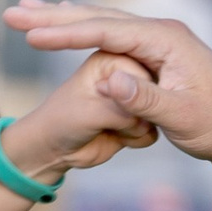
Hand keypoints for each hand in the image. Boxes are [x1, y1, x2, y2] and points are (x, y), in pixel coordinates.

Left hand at [0, 50, 161, 183]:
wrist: (55, 151)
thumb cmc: (62, 122)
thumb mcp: (91, 112)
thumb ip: (122, 109)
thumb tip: (149, 113)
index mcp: (112, 59)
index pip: (145, 76)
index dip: (136, 98)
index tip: (113, 107)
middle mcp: (125, 75)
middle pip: (155, 95)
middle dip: (138, 115)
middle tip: (111, 121)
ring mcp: (132, 99)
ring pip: (156, 115)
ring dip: (136, 129)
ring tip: (110, 128)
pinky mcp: (136, 118)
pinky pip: (154, 130)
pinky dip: (137, 139)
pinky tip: (117, 137)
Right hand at [4, 0, 211, 162]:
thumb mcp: (183, 118)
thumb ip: (145, 100)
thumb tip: (109, 79)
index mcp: (166, 41)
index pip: (106, 30)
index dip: (66, 32)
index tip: (29, 36)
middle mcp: (161, 32)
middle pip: (98, 17)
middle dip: (52, 16)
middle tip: (11, 12)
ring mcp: (159, 40)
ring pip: (102, 22)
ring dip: (63, 18)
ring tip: (26, 9)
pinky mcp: (157, 52)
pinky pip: (111, 34)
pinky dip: (83, 28)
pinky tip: (66, 22)